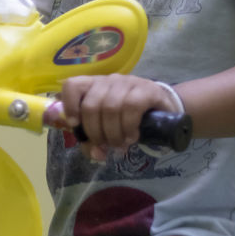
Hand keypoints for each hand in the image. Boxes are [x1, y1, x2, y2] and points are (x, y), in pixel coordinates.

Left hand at [59, 74, 178, 161]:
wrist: (164, 110)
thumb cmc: (130, 118)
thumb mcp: (108, 129)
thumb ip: (96, 142)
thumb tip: (97, 154)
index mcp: (94, 86)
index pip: (72, 85)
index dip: (69, 106)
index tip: (75, 124)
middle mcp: (109, 81)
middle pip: (90, 105)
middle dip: (95, 132)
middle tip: (106, 144)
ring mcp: (128, 82)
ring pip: (110, 107)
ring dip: (113, 133)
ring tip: (120, 143)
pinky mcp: (147, 89)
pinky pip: (131, 106)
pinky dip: (128, 126)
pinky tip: (132, 135)